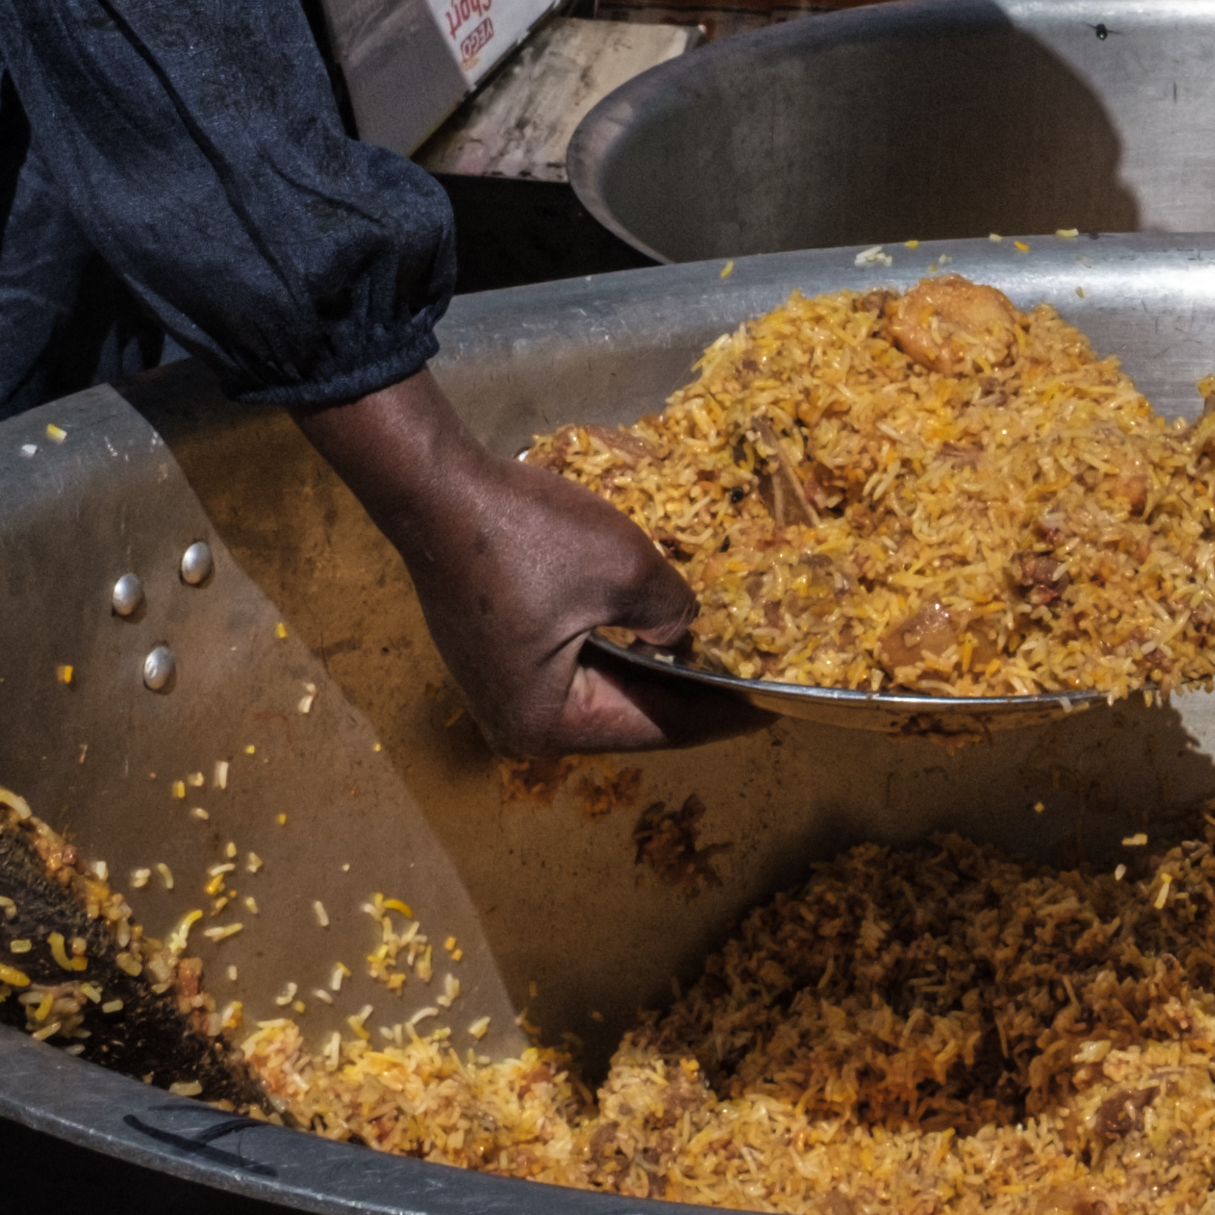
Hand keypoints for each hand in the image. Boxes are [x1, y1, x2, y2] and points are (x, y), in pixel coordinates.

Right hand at [291, 369, 753, 757]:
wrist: (436, 488)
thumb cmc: (528, 536)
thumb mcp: (626, 570)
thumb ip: (673, 611)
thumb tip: (680, 632)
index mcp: (548, 723)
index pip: (656, 726)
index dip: (722, 712)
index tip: (777, 706)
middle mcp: (519, 724)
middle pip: (627, 715)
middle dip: (690, 694)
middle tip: (756, 680)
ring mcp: (501, 691)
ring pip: (601, 689)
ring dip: (654, 670)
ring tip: (718, 657)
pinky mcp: (496, 656)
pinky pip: (574, 664)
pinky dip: (617, 650)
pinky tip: (657, 632)